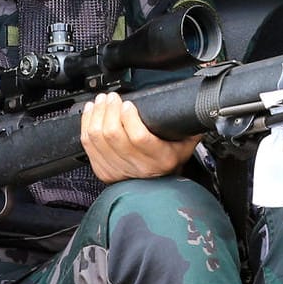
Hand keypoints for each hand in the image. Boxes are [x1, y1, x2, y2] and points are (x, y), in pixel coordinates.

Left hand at [80, 92, 198, 181]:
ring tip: (102, 101)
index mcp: (160, 159)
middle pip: (113, 135)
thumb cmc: (170, 160)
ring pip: (97, 139)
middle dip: (110, 110)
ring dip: (97, 115)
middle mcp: (138, 167)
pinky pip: (87, 146)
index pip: (139, 138)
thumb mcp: (186, 144)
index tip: (128, 104)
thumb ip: (189, 127)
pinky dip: (86, 125)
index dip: (129, 118)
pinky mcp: (103, 171)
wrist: (157, 186)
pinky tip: (90, 112)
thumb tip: (196, 106)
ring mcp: (118, 170)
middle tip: (113, 97)